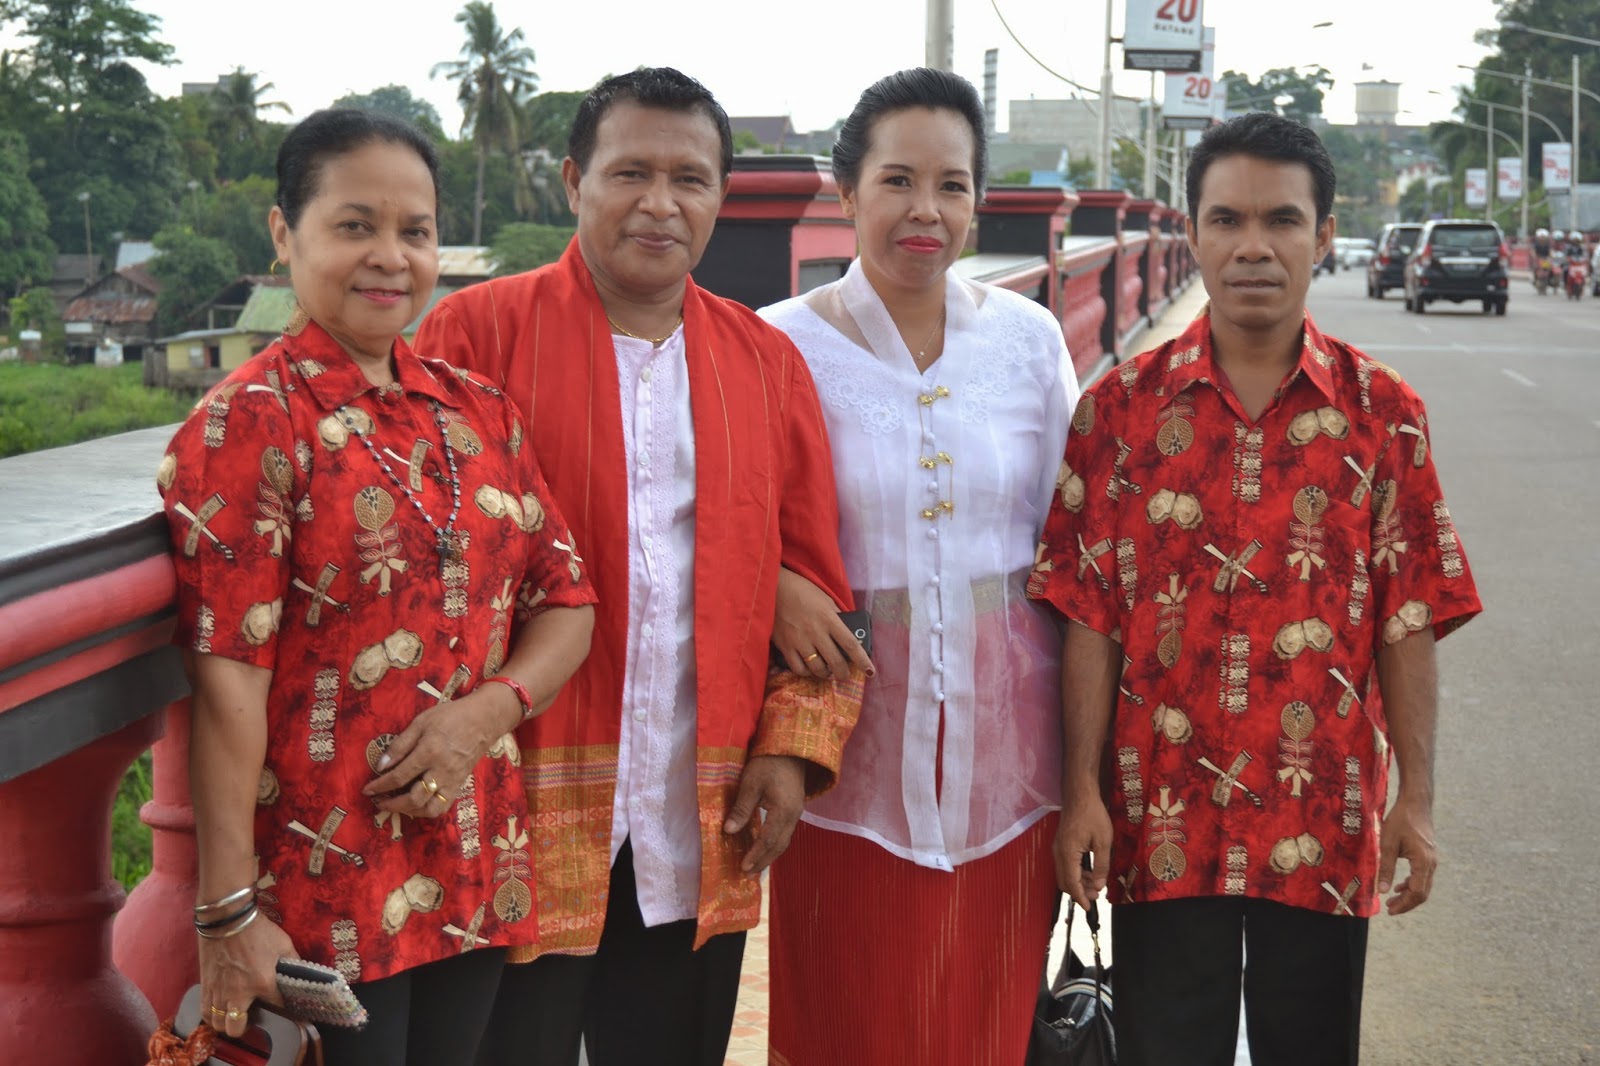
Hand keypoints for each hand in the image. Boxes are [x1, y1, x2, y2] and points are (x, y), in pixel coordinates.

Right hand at [199, 913, 294, 1038]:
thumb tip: (299, 971)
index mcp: (263, 983)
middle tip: (251, 1018)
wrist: (227, 918)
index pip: (276, 1006)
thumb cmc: (258, 929)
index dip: (283, 1008)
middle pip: (237, 1028)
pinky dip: (211, 1016)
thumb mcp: (284, 943)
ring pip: (218, 1024)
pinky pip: (204, 1011)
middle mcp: (238, 994)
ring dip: (227, 1024)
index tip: (284, 1006)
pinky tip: (218, 1011)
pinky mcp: (205, 986)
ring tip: (234, 1017)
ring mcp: (219, 991)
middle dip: (245, 1027)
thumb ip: (292, 961)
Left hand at [361, 686, 516, 817]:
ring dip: (410, 811)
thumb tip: (381, 765)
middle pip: (414, 798)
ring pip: (430, 809)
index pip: (400, 776)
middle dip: (392, 804)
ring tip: (397, 805)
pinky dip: (427, 810)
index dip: (380, 785)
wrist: (484, 720)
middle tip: (378, 802)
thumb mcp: (421, 722)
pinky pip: (443, 806)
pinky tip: (417, 805)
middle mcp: (441, 771)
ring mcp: (453, 780)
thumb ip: (401, 744)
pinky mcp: (460, 785)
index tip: (367, 790)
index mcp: (429, 752)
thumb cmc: (451, 716)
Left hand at [724, 754, 806, 874]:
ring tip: (755, 867)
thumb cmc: (768, 763)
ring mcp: (796, 813)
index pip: (768, 839)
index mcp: (784, 810)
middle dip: (763, 861)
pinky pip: (785, 833)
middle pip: (779, 845)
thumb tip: (729, 831)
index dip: (756, 855)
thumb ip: (742, 808)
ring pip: (784, 841)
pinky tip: (764, 848)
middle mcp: (793, 816)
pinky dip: (774, 845)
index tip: (743, 867)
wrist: (791, 749)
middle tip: (747, 874)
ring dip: (770, 856)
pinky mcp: (794, 810)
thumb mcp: (751, 782)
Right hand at [772, 568, 871, 680]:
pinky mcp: (785, 646)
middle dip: (843, 673)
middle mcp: (816, 633)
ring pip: (817, 669)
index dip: (862, 661)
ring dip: (825, 674)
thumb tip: (848, 630)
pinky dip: (806, 672)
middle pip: (836, 662)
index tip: (870, 672)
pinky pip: (798, 668)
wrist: (774, 588)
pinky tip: (808, 668)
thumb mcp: (824, 599)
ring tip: (826, 672)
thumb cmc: (801, 590)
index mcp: (829, 619)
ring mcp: (799, 641)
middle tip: (844, 674)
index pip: (851, 644)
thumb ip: (836, 616)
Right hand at [1054, 791, 1112, 910]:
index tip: (1089, 908)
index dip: (1080, 898)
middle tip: (1096, 897)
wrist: (1080, 794)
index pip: (1071, 883)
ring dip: (1078, 882)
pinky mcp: (1061, 844)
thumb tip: (1099, 886)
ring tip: (1095, 885)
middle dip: (1079, 892)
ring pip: (1064, 874)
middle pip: (1065, 881)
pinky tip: (1089, 872)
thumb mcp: (1103, 841)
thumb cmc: (1093, 815)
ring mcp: (1058, 848)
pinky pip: (1065, 865)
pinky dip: (1076, 873)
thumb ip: (1101, 866)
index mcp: (1068, 854)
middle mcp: (1058, 853)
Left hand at [1378, 797, 1436, 914]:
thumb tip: (1382, 891)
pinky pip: (1422, 876)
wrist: (1416, 803)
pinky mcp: (1428, 856)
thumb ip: (1386, 868)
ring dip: (1408, 895)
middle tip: (1389, 909)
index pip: (1417, 892)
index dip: (1404, 904)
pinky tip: (1399, 886)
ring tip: (1392, 901)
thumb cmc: (1400, 820)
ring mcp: (1432, 860)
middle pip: (1422, 892)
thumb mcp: (1388, 843)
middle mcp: (1431, 864)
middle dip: (1406, 903)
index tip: (1390, 910)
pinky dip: (1411, 884)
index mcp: (1423, 862)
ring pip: (1423, 885)